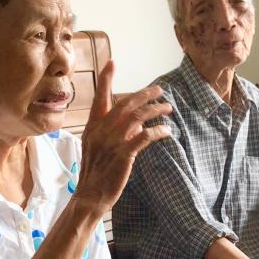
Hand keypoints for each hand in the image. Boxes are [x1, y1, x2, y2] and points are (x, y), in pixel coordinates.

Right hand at [73, 61, 171, 213]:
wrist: (89, 196)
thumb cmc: (95, 173)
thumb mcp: (98, 148)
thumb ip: (113, 132)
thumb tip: (135, 122)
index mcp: (92, 127)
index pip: (99, 98)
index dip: (106, 80)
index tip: (112, 63)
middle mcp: (100, 131)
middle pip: (125, 104)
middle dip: (144, 94)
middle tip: (160, 90)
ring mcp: (111, 142)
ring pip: (136, 117)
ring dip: (155, 110)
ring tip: (168, 108)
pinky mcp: (123, 155)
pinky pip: (144, 137)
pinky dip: (157, 131)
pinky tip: (166, 131)